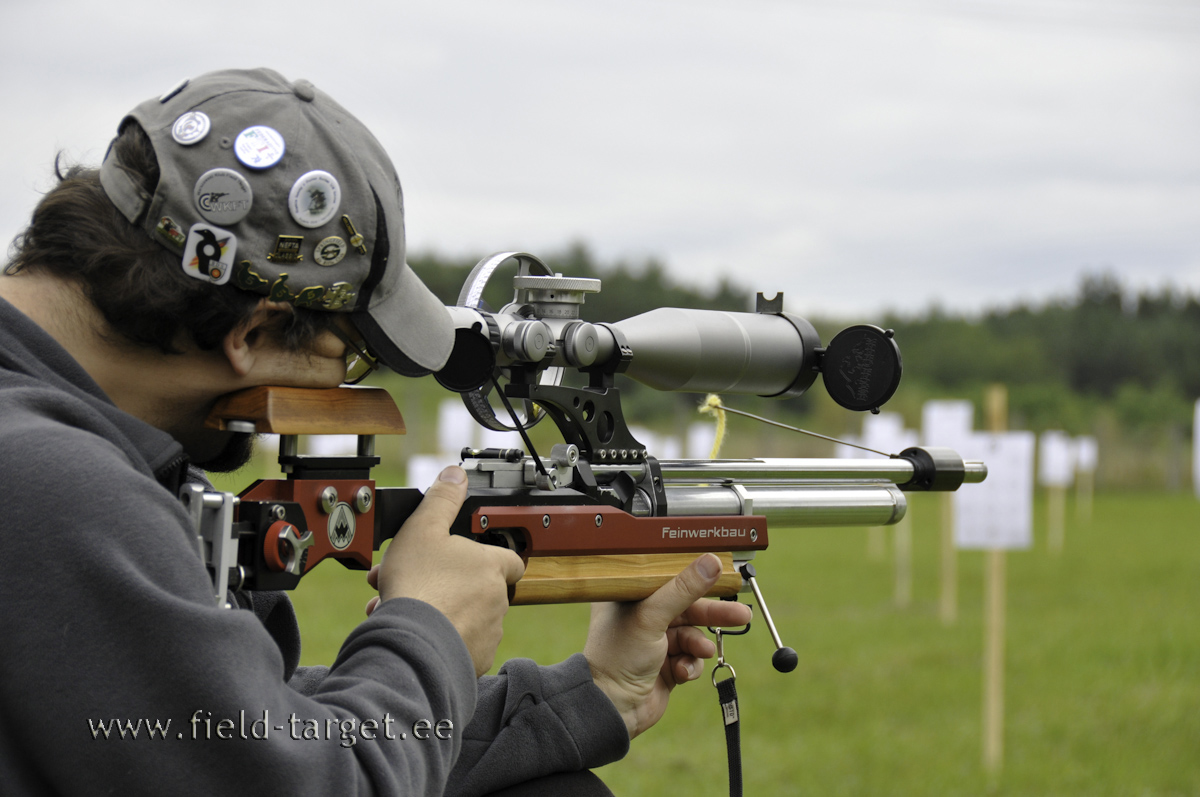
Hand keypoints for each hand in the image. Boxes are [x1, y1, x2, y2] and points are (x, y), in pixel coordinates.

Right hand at [366, 466, 524, 676]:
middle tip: (415, 581)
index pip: (510, 558)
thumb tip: (456, 475)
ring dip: (440, 611)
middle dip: (447, 583)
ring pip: (465, 617)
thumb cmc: (419, 588)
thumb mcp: (422, 529)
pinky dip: (440, 638)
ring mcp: (489, 632)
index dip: (491, 555)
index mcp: (491, 566)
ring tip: (403, 607)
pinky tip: (413, 630)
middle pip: (477, 587)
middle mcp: (497, 600)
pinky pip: (460, 645)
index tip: (472, 556)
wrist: (412, 645)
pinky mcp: (475, 660)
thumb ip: (441, 500)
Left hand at [583, 553, 753, 738]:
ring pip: (692, 634)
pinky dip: (690, 665)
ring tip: (699, 652)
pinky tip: (681, 672)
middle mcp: (641, 616)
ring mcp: (654, 641)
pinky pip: (690, 658)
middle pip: (687, 607)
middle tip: (741, 615)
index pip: (667, 578)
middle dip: (712, 614)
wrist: (612, 707)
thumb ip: (684, 590)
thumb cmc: (619, 656)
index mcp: (630, 597)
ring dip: (698, 644)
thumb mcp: (652, 616)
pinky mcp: (665, 665)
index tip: (722, 574)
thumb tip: (713, 562)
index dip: (694, 576)